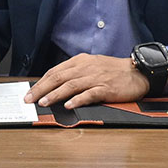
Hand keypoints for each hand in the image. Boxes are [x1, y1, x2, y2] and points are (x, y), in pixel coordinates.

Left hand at [25, 53, 148, 108]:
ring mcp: (95, 78)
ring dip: (55, 95)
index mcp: (80, 61)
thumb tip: (55, 86)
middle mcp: (85, 68)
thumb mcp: (91, 66)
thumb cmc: (113, 70)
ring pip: (70, 85)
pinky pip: (89, 94)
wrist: (138, 71)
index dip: (40, 83)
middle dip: (41, 89)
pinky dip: (77, 99)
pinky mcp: (106, 88)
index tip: (30, 92)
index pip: (55, 72)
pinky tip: (69, 105)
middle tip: (29, 99)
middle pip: (58, 78)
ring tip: (44, 103)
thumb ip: (75, 73)